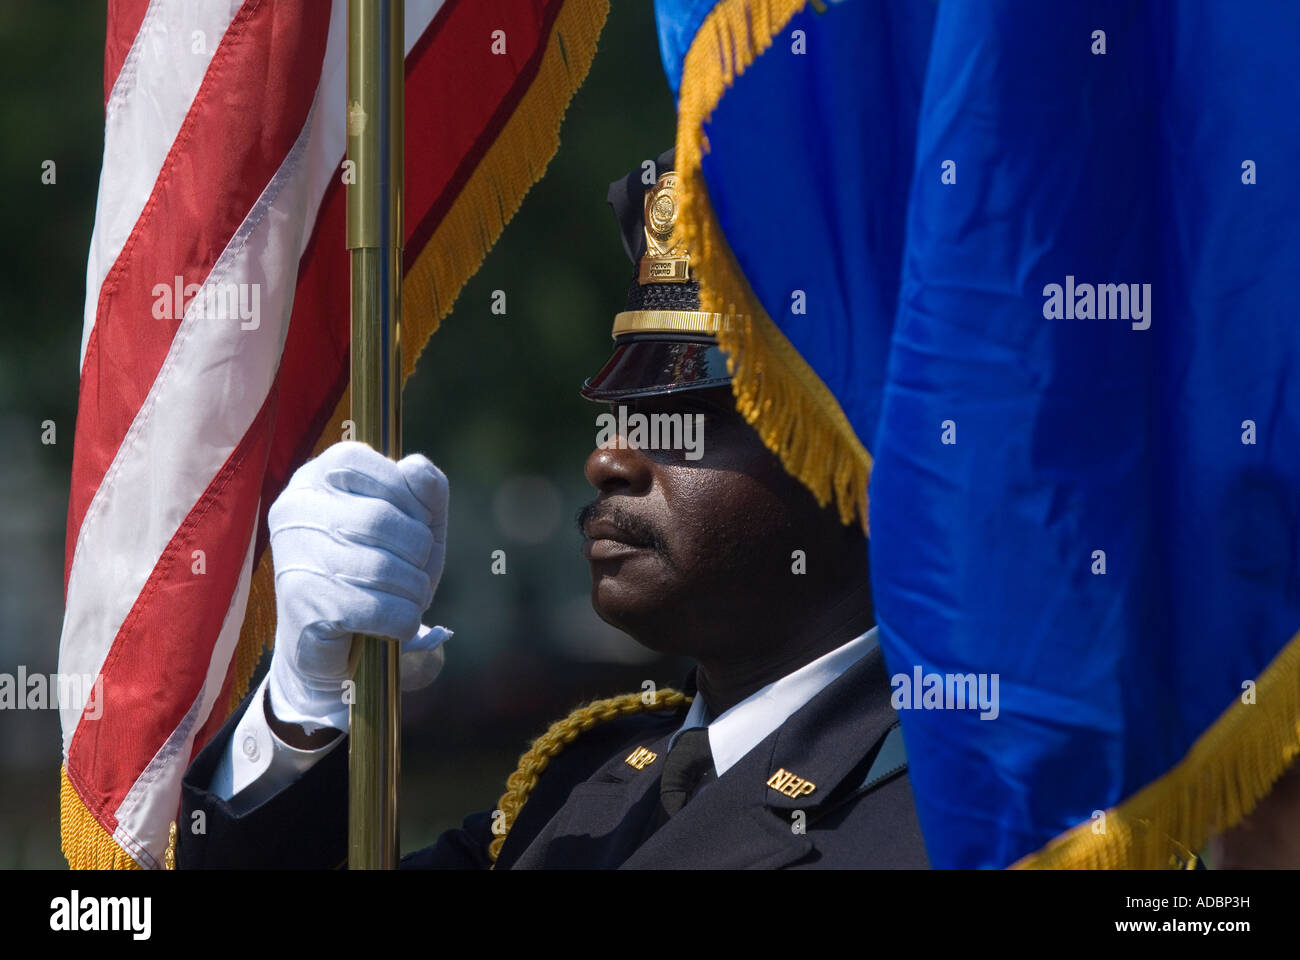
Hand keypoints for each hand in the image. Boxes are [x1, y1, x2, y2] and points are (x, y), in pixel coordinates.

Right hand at [265, 441, 449, 732]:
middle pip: (383, 519)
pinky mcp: (305, 606)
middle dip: (419, 552)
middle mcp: (297, 508)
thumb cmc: (375, 571)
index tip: (415, 528)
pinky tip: (395, 623)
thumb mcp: (413, 524)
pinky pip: (379, 609)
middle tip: (415, 571)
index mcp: (321, 476)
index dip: (416, 506)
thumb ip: (426, 491)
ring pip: (384, 567)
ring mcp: (295, 557)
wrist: (326, 643)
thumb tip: (418, 469)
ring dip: (415, 590)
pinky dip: (404, 620)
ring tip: (407, 598)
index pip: (388, 473)